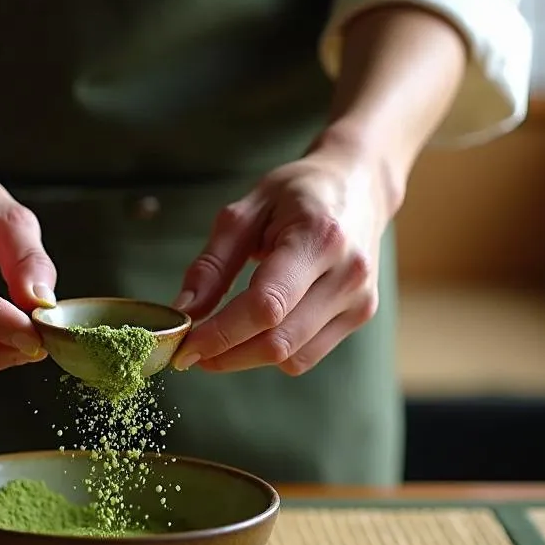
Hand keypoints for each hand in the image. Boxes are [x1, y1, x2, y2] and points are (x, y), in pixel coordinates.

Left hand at [171, 140, 391, 374]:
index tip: (184, 347)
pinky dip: (272, 353)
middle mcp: (348, 274)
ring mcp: (359, 299)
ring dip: (245, 358)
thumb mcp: (245, 212)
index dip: (221, 334)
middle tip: (190, 352)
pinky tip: (253, 332)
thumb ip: (213, 263)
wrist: (359, 186)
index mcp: (319, 237)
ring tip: (216, 341)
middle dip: (226, 354)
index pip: (266, 305)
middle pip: (278, 341)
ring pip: (292, 357)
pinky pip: (307, 355)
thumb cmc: (297, 193)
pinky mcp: (360, 315)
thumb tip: (184, 310)